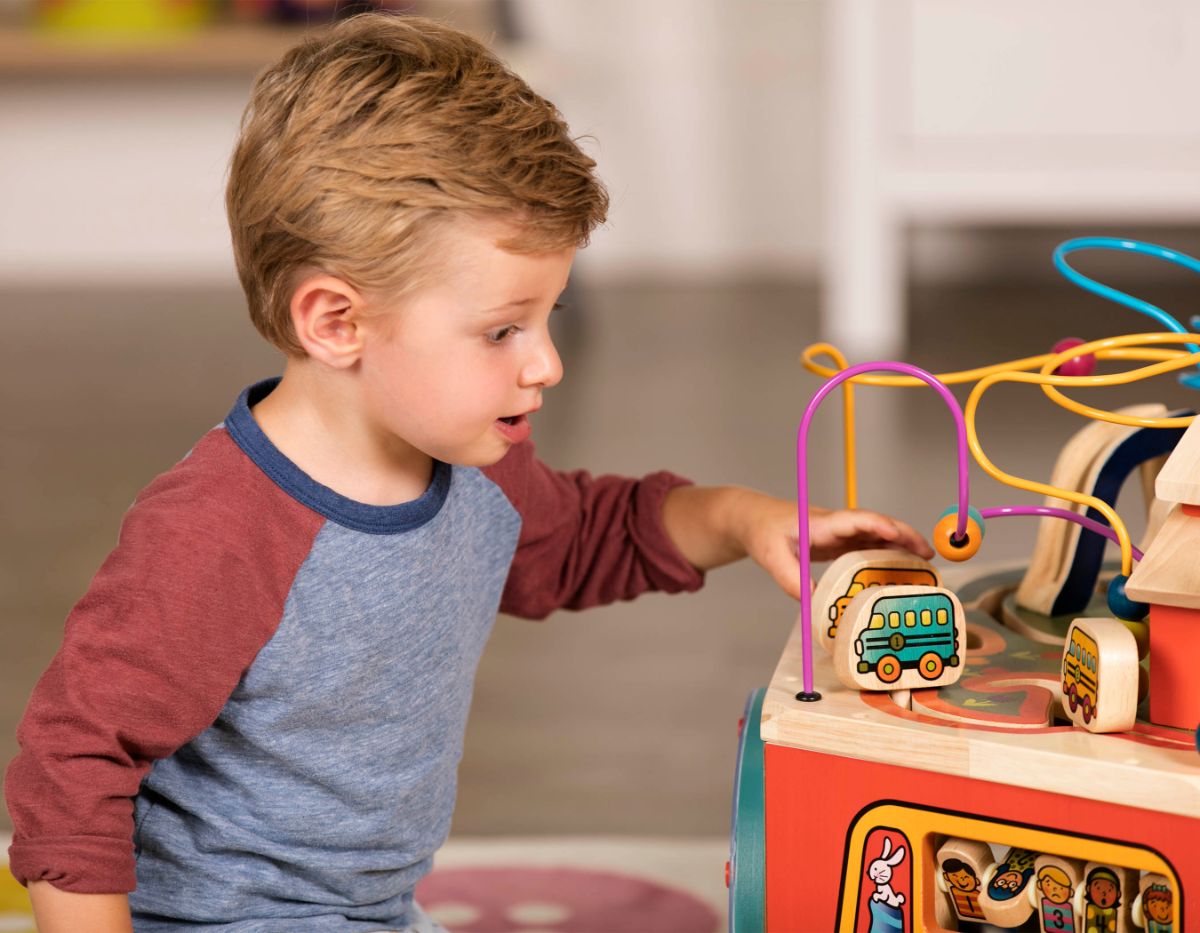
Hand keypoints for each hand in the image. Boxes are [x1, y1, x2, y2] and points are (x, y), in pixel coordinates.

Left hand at [661, 486, 931, 601]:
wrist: (753, 520)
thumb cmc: (762, 533)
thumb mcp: (773, 558)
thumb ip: (792, 580)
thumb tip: (814, 605)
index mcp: (823, 523)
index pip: (858, 519)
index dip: (880, 526)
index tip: (900, 536)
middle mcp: (837, 524)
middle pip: (877, 524)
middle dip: (905, 536)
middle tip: (929, 555)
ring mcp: (839, 532)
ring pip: (877, 535)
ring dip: (901, 545)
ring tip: (926, 566)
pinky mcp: (838, 541)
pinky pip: (868, 544)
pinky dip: (887, 553)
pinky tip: (900, 570)